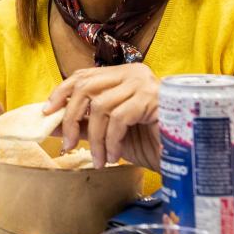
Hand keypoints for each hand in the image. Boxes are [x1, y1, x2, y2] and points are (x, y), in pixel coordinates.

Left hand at [43, 64, 160, 169]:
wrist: (185, 155)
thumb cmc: (149, 142)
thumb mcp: (108, 133)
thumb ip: (82, 124)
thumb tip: (50, 122)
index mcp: (122, 75)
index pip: (83, 75)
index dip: (62, 92)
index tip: (47, 113)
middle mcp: (132, 73)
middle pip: (87, 88)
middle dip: (72, 118)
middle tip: (68, 145)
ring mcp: (144, 84)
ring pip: (101, 106)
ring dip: (95, 138)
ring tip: (99, 159)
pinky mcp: (152, 99)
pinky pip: (119, 118)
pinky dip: (111, 140)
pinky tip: (114, 156)